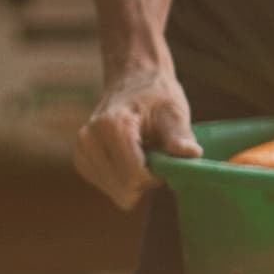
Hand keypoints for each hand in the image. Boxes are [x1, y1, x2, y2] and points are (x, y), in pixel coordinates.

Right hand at [75, 62, 198, 208]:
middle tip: (155, 157)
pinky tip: (129, 158)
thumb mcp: (173, 111)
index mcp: (112, 126)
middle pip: (124, 189)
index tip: (165, 159)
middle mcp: (90, 139)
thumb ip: (180, 135)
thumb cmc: (157, 96)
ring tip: (142, 154)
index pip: (134, 176)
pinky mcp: (82, 160)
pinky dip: (123, 180)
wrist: (133, 81)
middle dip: (145, 181)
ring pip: (116, 192)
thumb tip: (192, 154)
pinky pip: (108, 188)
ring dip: (134, 181)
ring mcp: (82, 151)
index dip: (156, 176)